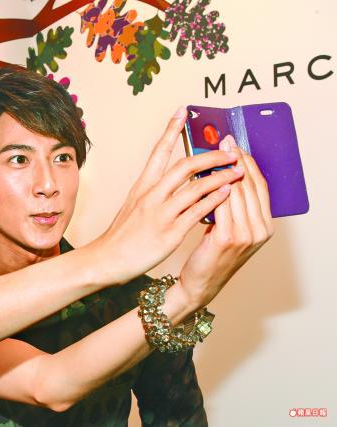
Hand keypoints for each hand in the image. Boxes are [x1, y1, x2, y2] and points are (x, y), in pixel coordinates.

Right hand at [96, 107, 244, 282]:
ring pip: (195, 187)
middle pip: (184, 166)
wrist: (108, 259)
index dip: (171, 130)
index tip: (183, 111)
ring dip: (219, 177)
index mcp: (142, 186)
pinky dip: (214, 200)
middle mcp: (151, 195)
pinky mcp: (170, 232)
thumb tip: (171, 181)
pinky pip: (197, 212)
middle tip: (229, 149)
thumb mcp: (134, 205)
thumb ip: (153, 192)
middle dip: (210, 155)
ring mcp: (161, 213)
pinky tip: (227, 193)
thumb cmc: (122, 234)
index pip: (158, 151)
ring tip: (238, 170)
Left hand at [176, 135, 273, 309]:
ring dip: (222, 169)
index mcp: (264, 226)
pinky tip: (202, 175)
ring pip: (235, 192)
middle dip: (236, 160)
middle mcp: (260, 230)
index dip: (248, 163)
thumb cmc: (211, 254)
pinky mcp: (226, 239)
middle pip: (249, 185)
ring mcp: (245, 236)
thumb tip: (226, 175)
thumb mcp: (228, 228)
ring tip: (211, 152)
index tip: (236, 145)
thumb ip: (233, 207)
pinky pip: (220, 206)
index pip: (259, 186)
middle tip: (224, 141)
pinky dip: (212, 188)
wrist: (199, 282)